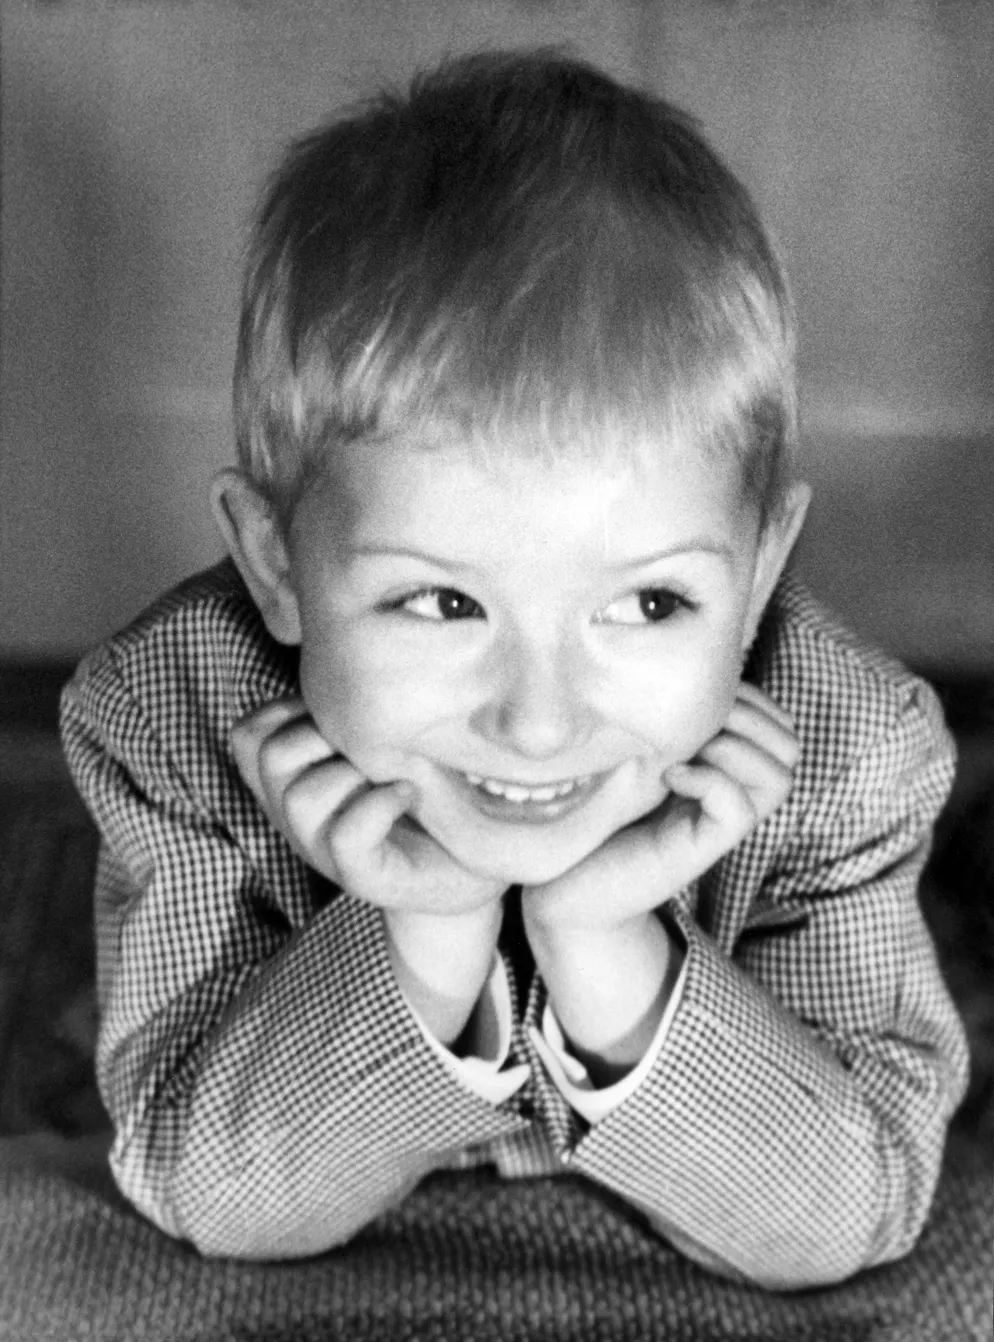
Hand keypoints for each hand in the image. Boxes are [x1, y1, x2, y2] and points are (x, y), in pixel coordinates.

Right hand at [231, 697, 504, 915]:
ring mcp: (324, 852)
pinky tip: (409, 793)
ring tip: (393, 770)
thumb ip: (354, 709)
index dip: (286, 708)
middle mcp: (297, 818)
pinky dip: (381, 805)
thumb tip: (354, 649)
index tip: (341, 712)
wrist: (473, 865)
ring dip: (352, 772)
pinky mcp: (364, 878)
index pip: (248, 734)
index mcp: (293, 781)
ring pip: (299, 798)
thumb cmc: (430, 790)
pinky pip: (346, 836)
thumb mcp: (382, 739)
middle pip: (267, 755)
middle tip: (369, 742)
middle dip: (320, 734)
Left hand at [524, 682, 798, 933]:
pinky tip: (670, 778)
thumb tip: (668, 660)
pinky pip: (739, 808)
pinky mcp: (696, 852)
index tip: (690, 696)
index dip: (747, 696)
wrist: (561, 884)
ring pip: (779, 774)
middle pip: (788, 744)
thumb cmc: (587, 810)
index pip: (775, 720)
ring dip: (734, 746)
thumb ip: (657, 718)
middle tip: (693, 724)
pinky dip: (710, 781)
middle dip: (747, 715)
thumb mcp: (627, 748)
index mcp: (718, 765)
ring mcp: (716, 825)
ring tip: (685, 751)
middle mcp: (727, 794)